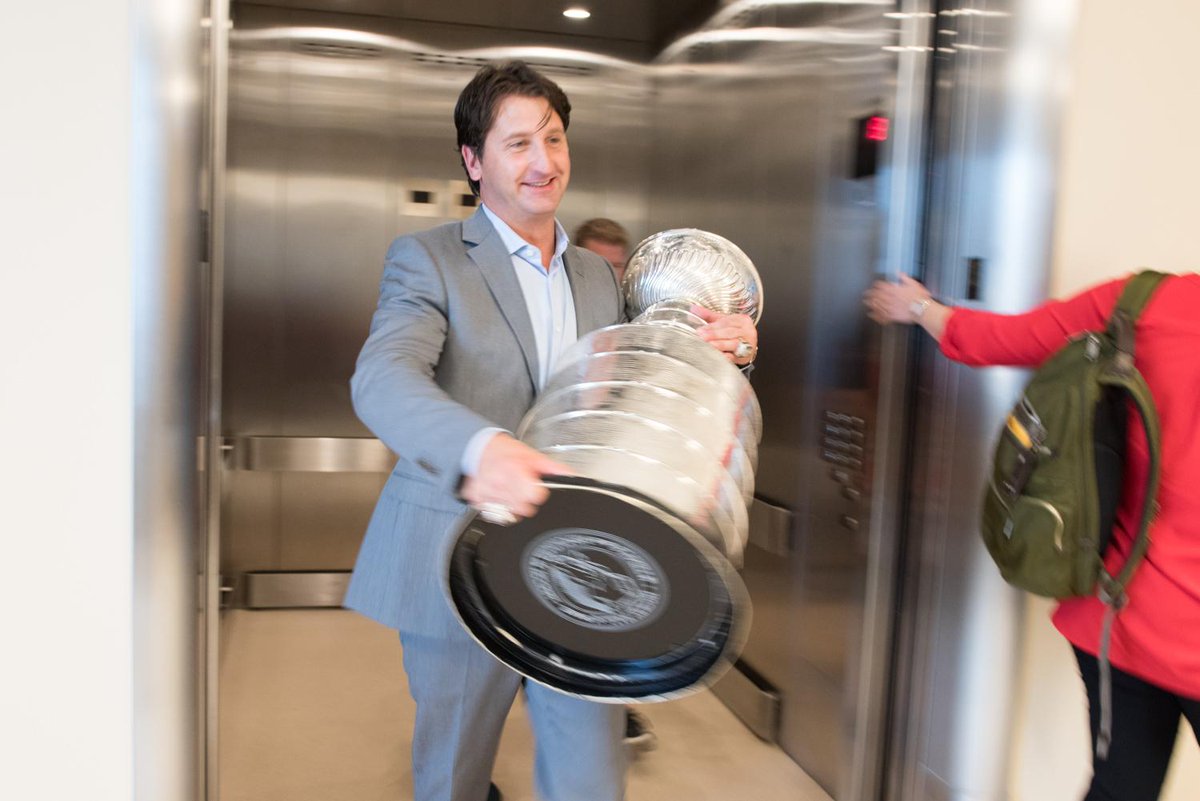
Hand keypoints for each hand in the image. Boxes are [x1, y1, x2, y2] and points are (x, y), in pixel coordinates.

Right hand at [460, 433, 574, 522]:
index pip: (533, 497)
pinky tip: (498, 494)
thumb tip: (571, 475)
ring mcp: (486, 492)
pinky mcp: (476, 498)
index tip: (535, 490)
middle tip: (521, 489)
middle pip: (521, 509)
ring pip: (506, 514)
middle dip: (524, 502)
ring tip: (509, 489)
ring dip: (510, 505)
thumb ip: (553, 468)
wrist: (481, 448)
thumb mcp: (533, 456)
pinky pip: (491, 512)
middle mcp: (499, 482)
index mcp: (515, 471)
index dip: (537, 495)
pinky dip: (496, 505)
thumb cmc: (507, 452)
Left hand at [692, 305, 757, 364]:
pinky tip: (718, 356)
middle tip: (702, 336)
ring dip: (721, 344)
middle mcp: (746, 331)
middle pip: (729, 332)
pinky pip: (735, 356)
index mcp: (742, 320)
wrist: (748, 346)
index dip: (712, 326)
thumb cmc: (734, 332)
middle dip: (715, 334)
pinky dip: (726, 356)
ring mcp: (747, 344)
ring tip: (709, 345)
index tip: (700, 329)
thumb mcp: (723, 321)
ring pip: (733, 343)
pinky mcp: (745, 356)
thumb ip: (708, 315)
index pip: (726, 322)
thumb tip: (693, 309)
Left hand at [863, 274, 931, 324]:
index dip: (877, 285)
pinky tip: (871, 314)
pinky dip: (875, 315)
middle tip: (865, 294)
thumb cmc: (919, 297)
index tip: (874, 285)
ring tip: (865, 302)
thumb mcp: (912, 283)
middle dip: (870, 294)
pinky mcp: (892, 316)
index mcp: (894, 290)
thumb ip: (904, 277)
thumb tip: (898, 272)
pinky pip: (881, 316)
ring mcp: (890, 307)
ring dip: (870, 303)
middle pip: (877, 295)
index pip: (882, 286)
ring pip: (877, 304)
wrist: (922, 309)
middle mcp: (890, 298)